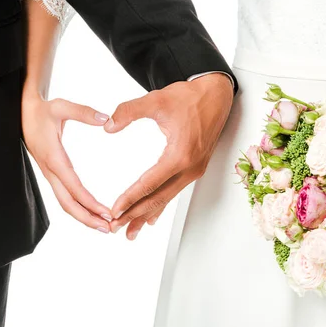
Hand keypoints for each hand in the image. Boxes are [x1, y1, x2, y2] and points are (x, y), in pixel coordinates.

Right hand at [22, 94, 112, 232]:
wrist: (23, 112)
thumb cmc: (43, 110)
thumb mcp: (61, 106)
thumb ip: (83, 112)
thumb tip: (105, 118)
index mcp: (53, 157)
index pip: (73, 186)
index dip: (89, 202)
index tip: (105, 213)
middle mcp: (50, 170)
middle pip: (67, 203)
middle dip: (87, 218)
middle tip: (108, 228)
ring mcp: (50, 174)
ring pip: (65, 202)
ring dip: (84, 215)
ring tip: (104, 226)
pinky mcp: (52, 173)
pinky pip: (65, 195)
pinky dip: (79, 206)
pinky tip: (92, 212)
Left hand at [105, 73, 233, 239]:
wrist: (217, 96)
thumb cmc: (190, 98)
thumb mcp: (156, 100)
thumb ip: (129, 112)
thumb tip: (108, 126)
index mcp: (180, 155)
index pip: (149, 184)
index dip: (129, 199)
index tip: (114, 211)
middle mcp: (189, 168)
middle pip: (158, 199)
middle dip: (135, 215)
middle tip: (115, 228)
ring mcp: (194, 171)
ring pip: (166, 199)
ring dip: (146, 215)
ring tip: (130, 231)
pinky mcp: (195, 169)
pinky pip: (174, 192)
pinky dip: (161, 206)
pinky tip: (151, 219)